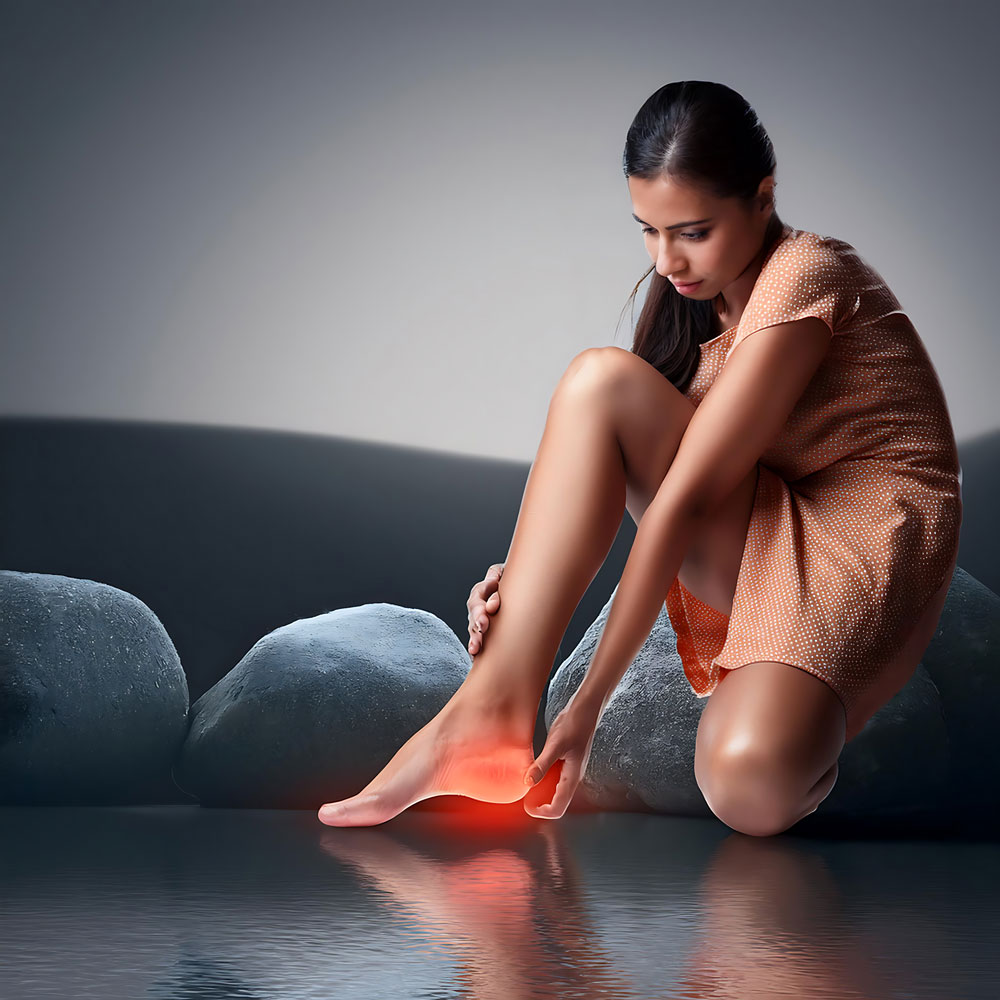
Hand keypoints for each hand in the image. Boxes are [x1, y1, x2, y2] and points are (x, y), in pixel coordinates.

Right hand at [466, 561, 503, 655]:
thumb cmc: (511, 579)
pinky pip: (478, 643)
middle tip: (482, 629)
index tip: (492, 608)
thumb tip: (494, 583)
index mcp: (482, 591)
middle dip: (477, 622)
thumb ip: (496, 574)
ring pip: (474, 630)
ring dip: (474, 639)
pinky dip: (477, 652)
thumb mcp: (505, 571)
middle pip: (474, 615)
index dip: (484, 599)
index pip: (479, 595)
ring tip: (475, 649)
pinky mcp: (485, 634)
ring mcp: (479, 622)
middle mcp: (478, 607)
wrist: (518, 591)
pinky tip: (476, 660)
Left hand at [521, 695, 601, 819]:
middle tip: (524, 797)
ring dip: (541, 792)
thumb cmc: (575, 724)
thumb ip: (542, 764)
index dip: (542, 812)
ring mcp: (570, 769)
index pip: (558, 808)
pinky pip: (554, 777)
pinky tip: (532, 768)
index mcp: (572, 777)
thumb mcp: (556, 744)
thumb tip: (528, 782)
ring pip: (555, 790)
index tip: (527, 805)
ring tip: (526, 784)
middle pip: (557, 802)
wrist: (585, 708)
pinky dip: (543, 778)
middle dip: (540, 804)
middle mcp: (572, 777)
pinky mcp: (566, 760)